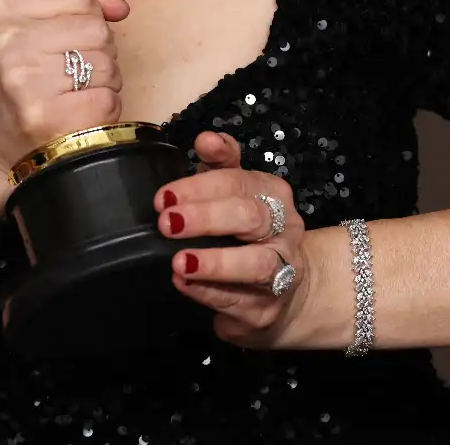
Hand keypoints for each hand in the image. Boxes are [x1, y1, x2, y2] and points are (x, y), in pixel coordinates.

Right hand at [0, 0, 128, 214]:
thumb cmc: (14, 78)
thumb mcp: (28, 24)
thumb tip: (117, 5)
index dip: (84, 15)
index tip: (61, 35)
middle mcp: (7, 42)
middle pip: (97, 27)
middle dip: (95, 49)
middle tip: (66, 69)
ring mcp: (26, 81)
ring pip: (107, 63)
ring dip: (102, 80)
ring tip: (70, 92)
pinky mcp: (47, 118)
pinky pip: (108, 99)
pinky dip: (103, 108)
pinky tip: (75, 112)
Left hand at [156, 131, 311, 346]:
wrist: (285, 290)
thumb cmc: (247, 232)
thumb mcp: (234, 190)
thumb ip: (220, 162)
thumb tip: (206, 139)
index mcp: (273, 194)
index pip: (239, 182)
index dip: (200, 186)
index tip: (164, 196)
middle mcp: (284, 230)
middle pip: (251, 218)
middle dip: (206, 218)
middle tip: (167, 223)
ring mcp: (282, 272)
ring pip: (257, 264)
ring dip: (215, 263)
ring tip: (179, 263)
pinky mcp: (268, 310)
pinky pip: (240, 302)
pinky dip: (210, 293)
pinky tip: (184, 284)